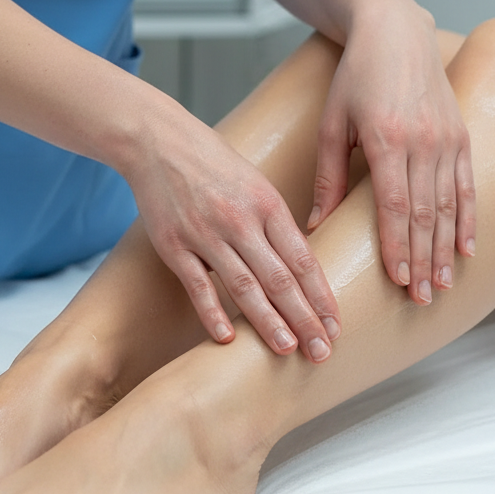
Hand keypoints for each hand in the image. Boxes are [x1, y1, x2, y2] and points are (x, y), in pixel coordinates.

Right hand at [126, 109, 340, 360]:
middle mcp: (240, 221)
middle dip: (304, 318)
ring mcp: (205, 234)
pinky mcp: (174, 245)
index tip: (336, 324)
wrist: (158, 142)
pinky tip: (228, 338)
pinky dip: (212, 313)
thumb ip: (276, 223)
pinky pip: (197, 285)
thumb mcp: (255, 183)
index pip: (302, 259)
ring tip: (287, 349)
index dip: (321, 295)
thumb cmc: (212, 162)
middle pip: (279, 278)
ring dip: (268, 322)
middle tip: (323, 351)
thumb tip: (298, 265)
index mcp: (267, 204)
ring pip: (243, 286)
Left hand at [309, 0, 475, 303]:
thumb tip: (314, 225)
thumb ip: (328, 176)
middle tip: (421, 298)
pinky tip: (467, 248)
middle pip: (427, 214)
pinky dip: (470, 219)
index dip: (398, 247)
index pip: (395, 206)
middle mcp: (424, 142)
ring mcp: (448, 138)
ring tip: (442, 284)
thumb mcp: (331, 123)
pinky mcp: (461, 134)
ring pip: (450, 205)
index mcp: (387, 139)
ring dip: (446, 248)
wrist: (394, 31)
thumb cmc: (355, 77)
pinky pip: (468, 185)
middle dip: (423, 260)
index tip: (397, 280)